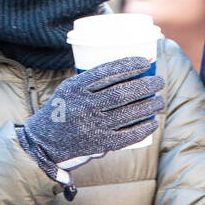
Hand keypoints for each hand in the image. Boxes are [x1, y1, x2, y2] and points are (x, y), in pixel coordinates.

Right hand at [16, 56, 165, 182]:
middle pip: (122, 93)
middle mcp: (83, 106)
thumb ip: (93, 80)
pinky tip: (153, 122)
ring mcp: (92, 126)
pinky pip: (127, 135)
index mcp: (75, 88)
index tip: (145, 61)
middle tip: (159, 81)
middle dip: (146, 85)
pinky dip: (143, 128)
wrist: (44, 141)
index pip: (106, 73)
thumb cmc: (64, 108)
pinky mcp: (99, 143)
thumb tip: (132, 68)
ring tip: (159, 100)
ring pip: (128, 113)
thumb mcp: (70, 88)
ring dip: (149, 106)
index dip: (128, 65)